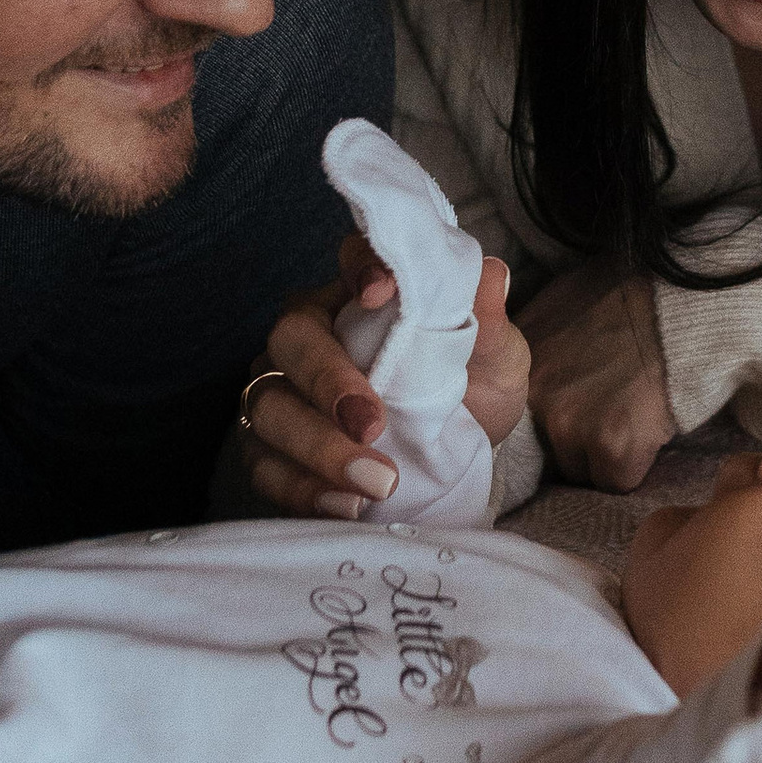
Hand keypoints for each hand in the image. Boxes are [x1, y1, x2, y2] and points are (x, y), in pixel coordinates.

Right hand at [239, 233, 529, 518]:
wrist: (461, 466)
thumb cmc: (472, 395)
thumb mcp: (497, 363)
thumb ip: (489, 323)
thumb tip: (491, 272)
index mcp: (369, 292)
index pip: (354, 256)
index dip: (360, 267)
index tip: (381, 292)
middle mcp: (315, 330)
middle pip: (293, 335)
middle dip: (328, 379)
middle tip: (371, 424)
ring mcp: (284, 388)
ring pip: (270, 404)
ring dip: (318, 446)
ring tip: (376, 483)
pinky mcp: (271, 447)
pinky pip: (264, 465)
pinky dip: (302, 488)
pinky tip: (346, 507)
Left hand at [518, 262, 673, 490]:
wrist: (676, 303)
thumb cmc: (626, 296)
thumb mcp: (557, 305)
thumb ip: (532, 345)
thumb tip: (518, 366)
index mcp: (518, 367)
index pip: (521, 423)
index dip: (551, 421)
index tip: (575, 414)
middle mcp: (536, 399)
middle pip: (550, 452)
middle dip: (577, 441)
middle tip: (609, 413)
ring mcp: (571, 424)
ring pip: (582, 471)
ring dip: (605, 456)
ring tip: (631, 418)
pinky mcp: (612, 445)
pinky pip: (617, 481)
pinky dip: (636, 464)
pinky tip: (648, 429)